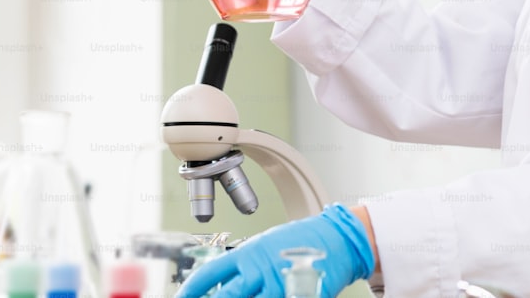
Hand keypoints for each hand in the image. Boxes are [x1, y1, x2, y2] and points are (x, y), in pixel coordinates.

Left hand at [176, 204, 373, 297]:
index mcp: (249, 253)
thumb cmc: (302, 240)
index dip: (191, 290)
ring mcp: (279, 286)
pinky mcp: (298, 296)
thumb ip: (245, 266)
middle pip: (226, 297)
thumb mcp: (266, 245)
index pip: (210, 274)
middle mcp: (260, 270)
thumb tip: (222, 286)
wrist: (339, 238)